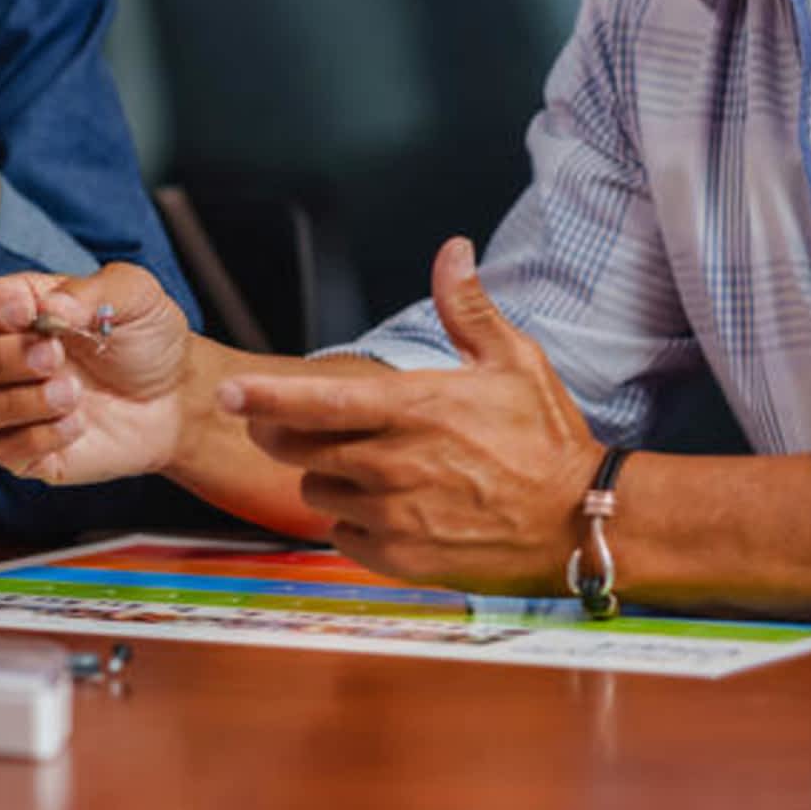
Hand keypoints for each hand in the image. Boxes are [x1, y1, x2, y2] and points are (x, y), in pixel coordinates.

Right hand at [0, 263, 192, 483]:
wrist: (177, 398)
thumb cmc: (147, 339)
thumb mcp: (134, 295)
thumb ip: (90, 291)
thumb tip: (47, 307)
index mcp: (12, 309)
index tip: (24, 312)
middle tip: (54, 356)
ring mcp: (7, 406)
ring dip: (20, 401)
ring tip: (74, 393)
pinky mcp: (23, 451)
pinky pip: (2, 450)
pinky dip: (40, 437)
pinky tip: (78, 424)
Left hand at [219, 237, 601, 593]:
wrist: (584, 520)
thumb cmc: (546, 438)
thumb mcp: (513, 361)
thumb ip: (467, 308)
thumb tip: (452, 250)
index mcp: (413, 409)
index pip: (316, 401)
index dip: (263, 398)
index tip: (226, 394)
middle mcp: (395, 464)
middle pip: (296, 449)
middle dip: (284, 434)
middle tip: (299, 426)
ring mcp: (395, 516)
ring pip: (317, 492)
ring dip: (327, 478)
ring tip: (369, 469)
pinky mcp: (402, 558)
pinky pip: (342, 535)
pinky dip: (351, 522)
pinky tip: (386, 509)